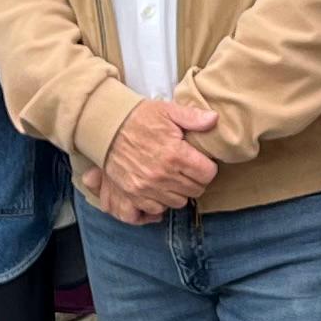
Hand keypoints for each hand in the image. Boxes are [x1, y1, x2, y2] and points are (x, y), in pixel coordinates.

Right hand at [97, 93, 220, 216]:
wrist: (106, 127)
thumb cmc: (139, 118)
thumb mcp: (167, 110)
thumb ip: (193, 117)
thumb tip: (214, 119)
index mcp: (175, 154)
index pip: (207, 174)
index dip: (207, 167)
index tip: (201, 162)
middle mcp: (162, 175)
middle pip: (195, 190)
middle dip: (196, 180)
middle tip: (188, 169)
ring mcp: (146, 187)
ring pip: (178, 202)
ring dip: (179, 192)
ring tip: (174, 178)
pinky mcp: (132, 195)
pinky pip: (156, 209)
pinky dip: (160, 202)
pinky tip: (159, 189)